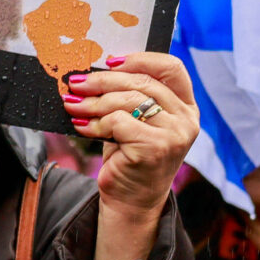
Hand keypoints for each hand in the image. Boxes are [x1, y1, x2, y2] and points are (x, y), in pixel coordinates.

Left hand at [61, 51, 198, 259]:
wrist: (132, 200)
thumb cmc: (131, 156)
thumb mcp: (137, 122)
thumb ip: (131, 97)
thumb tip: (96, 72)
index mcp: (186, 106)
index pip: (172, 68)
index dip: (141, 59)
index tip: (110, 61)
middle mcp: (186, 118)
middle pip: (143, 83)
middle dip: (104, 80)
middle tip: (77, 82)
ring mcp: (175, 134)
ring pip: (130, 101)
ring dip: (94, 102)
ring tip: (73, 104)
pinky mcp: (156, 148)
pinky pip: (119, 123)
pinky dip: (95, 124)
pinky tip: (82, 127)